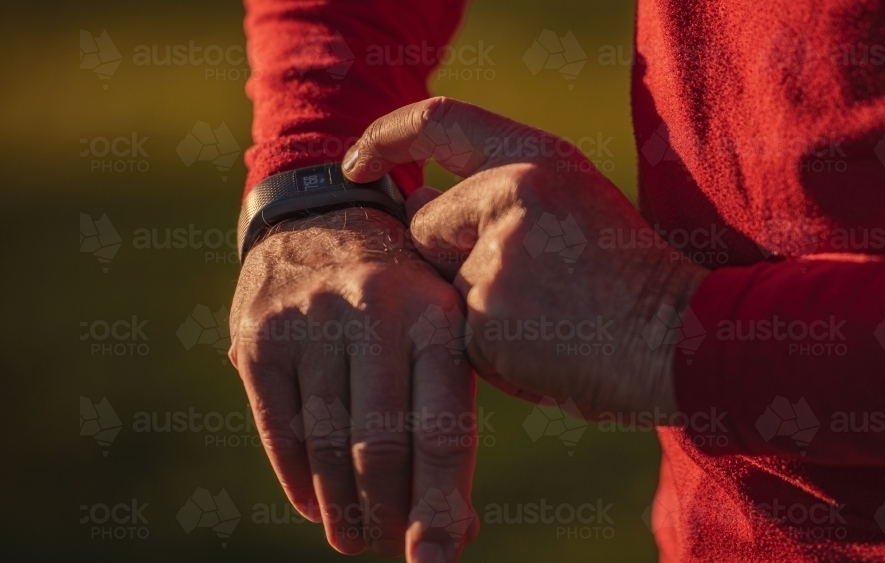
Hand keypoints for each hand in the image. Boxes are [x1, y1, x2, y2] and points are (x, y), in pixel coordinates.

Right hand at [229, 207, 476, 561]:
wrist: (322, 222)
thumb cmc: (400, 297)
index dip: (440, 504)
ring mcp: (311, 320)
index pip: (441, 429)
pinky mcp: (259, 336)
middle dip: (387, 512)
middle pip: (380, 444)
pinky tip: (314, 506)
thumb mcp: (439, 331)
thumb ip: (448, 415)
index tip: (438, 559)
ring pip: (326, 441)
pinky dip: (296, 478)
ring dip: (341, 505)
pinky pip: (278, 427)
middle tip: (389, 548)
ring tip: (353, 537)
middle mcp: (374, 312)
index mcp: (436, 315)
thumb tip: (458, 527)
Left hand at [343, 97, 708, 420]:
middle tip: (530, 284)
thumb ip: (495, 193)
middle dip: (452, 260)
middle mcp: (514, 192)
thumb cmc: (624, 278)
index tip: (355, 161)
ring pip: (438, 286)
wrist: (678, 341)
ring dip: (471, 309)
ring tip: (544, 317)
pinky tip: (540, 346)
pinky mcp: (484, 316)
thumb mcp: (572, 204)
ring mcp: (496, 254)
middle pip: (426, 224)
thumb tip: (416, 200)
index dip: (386, 137)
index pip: (439, 121)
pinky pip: (452, 333)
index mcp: (539, 157)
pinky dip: (484, 349)